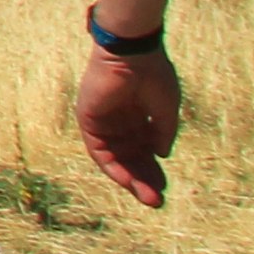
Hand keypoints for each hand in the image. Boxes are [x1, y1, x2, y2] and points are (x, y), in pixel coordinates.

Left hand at [74, 44, 182, 207]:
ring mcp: (103, 120)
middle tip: (157, 201)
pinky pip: (98, 150)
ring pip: (115, 158)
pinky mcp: (88, 119)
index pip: (142, 149)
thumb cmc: (152, 74)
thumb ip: (162, 132)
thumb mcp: (165, 108)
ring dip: (130, 179)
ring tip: (149, 198)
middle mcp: (119, 120)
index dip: (152, 168)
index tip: (164, 186)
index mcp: (137, 114)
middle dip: (143, 179)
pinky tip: (128, 181)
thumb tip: (161, 155)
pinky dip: (112, 167)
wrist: (132, 53)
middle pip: (129, 157)